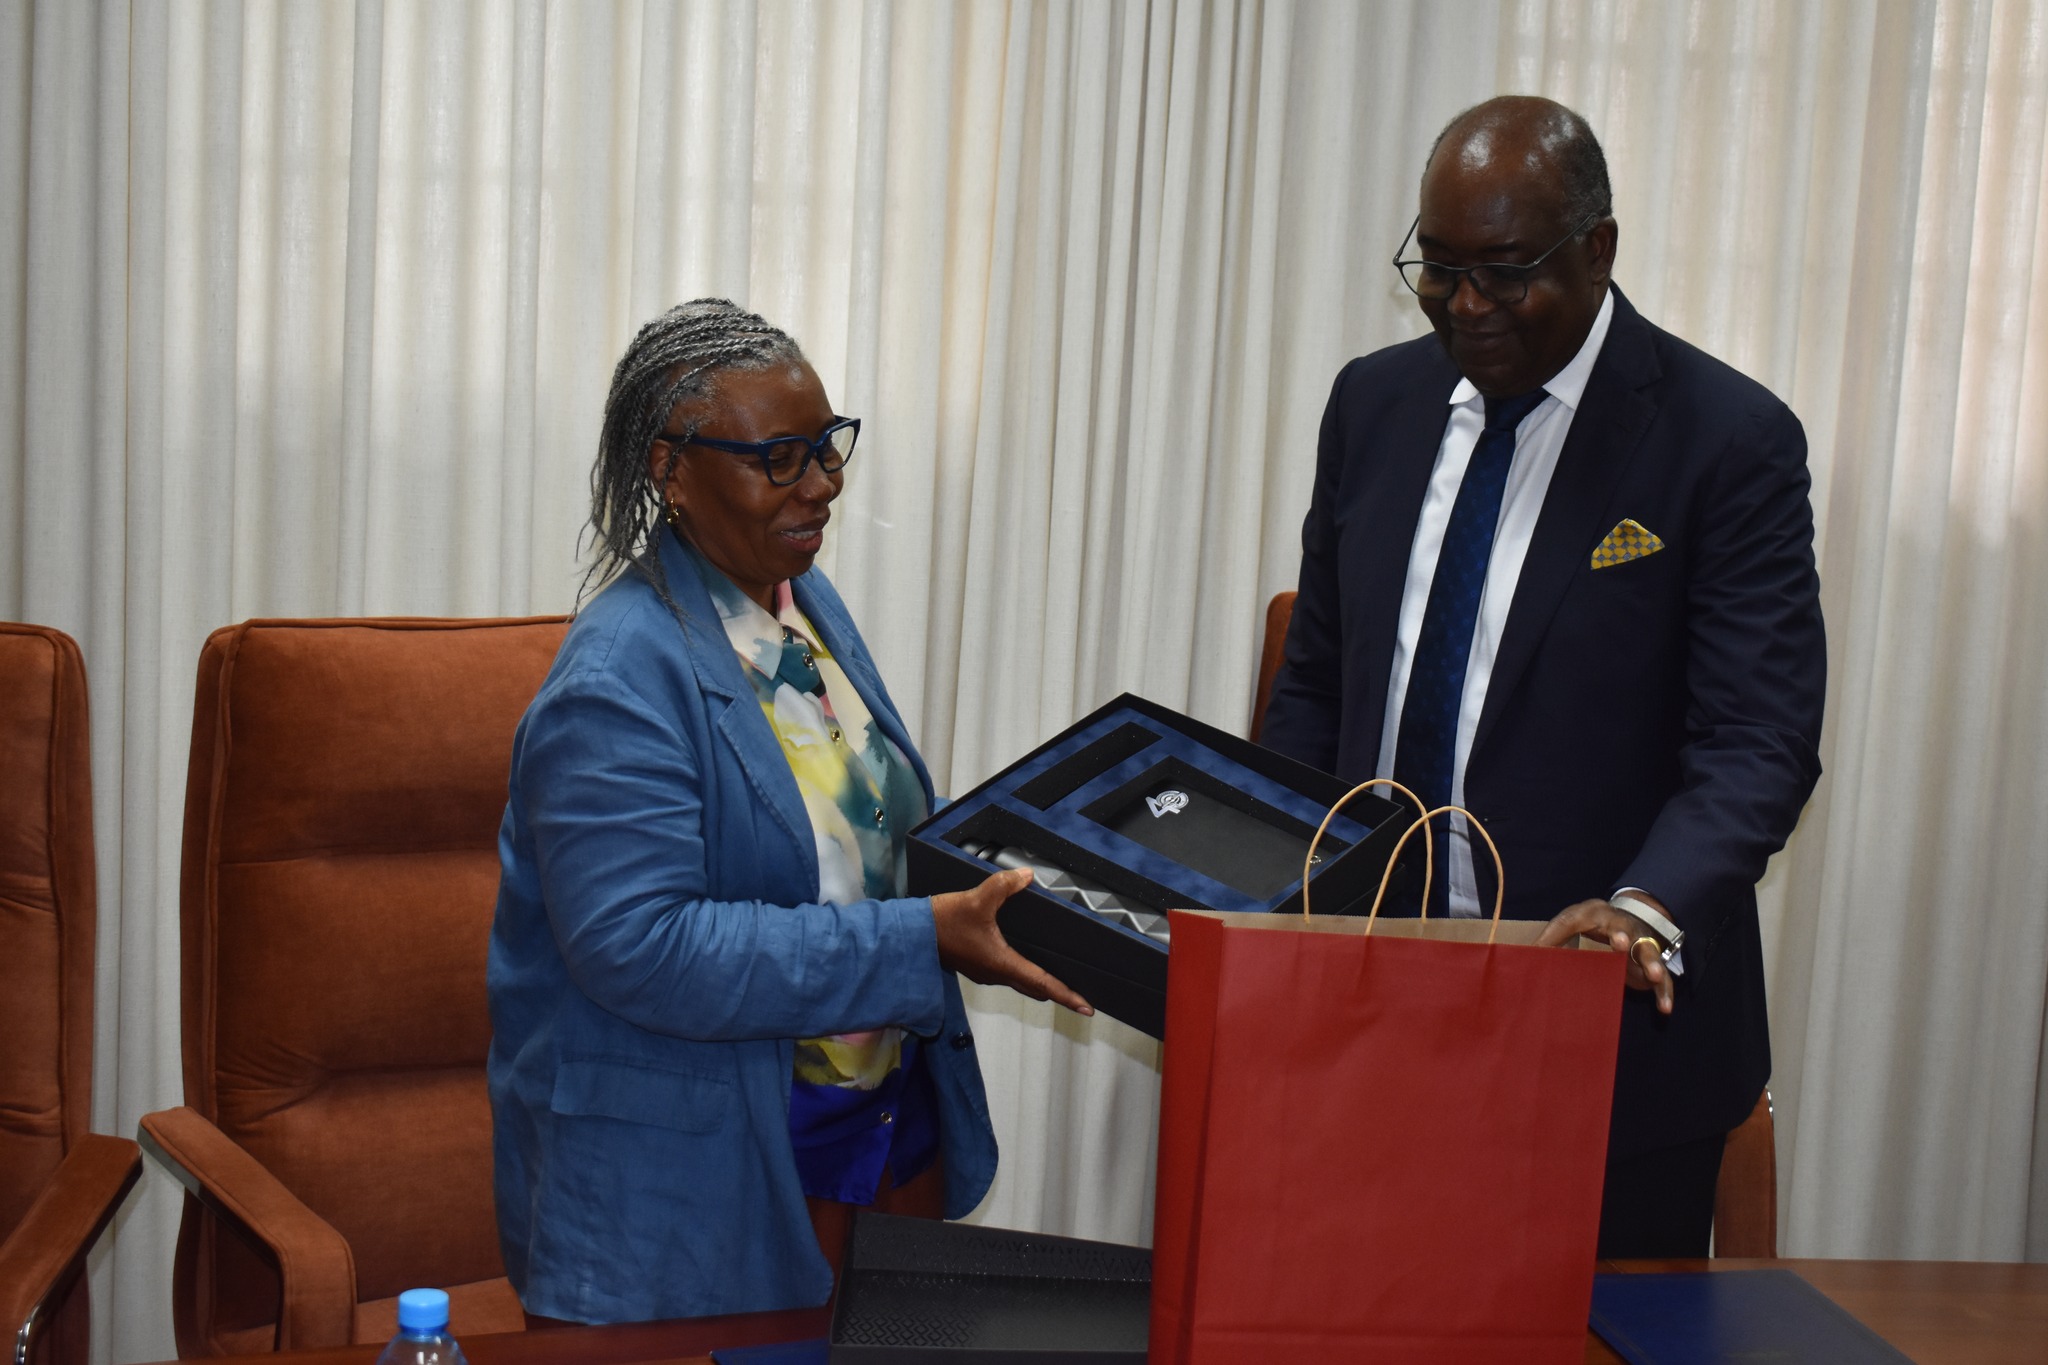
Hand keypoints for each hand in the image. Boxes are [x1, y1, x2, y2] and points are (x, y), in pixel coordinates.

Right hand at [931, 867, 1092, 1015]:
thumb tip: (1026, 876)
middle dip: (1058, 993)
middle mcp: (996, 973)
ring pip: (1021, 981)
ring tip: (1059, 979)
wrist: (912, 934)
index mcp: (1002, 964)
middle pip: (1035, 987)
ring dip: (1040, 983)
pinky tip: (1025, 959)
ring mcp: (985, 971)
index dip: (1067, 996)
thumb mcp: (977, 899)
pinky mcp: (977, 964)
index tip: (1087, 1008)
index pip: (1043, 983)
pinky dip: (1023, 972)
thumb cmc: (943, 923)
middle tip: (1079, 997)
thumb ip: (1004, 886)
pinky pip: (1008, 973)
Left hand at [1536, 897, 1675, 1014]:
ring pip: (1648, 951)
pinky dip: (1664, 991)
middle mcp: (1621, 925)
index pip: (1578, 918)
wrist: (1625, 921)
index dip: (1573, 926)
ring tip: (1654, 975)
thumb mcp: (1568, 926)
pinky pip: (1662, 978)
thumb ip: (1550, 939)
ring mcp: (1639, 943)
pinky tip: (1664, 1008)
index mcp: (1594, 914)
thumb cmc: (1590, 925)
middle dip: (1622, 937)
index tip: (1565, 938)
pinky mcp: (1650, 964)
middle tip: (1621, 943)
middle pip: (1624, 929)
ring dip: (1652, 963)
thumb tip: (1525, 957)